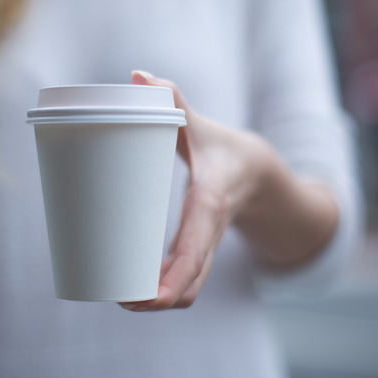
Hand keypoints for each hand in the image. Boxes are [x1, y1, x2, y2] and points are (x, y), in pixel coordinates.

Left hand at [120, 70, 272, 310]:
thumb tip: (137, 76)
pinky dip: (165, 291)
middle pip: (191, 282)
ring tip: (121, 299)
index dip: (172, 278)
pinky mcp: (200, 250)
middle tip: (118, 299)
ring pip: (190, 288)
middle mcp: (211, 231)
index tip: (145, 297)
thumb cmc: (224, 147)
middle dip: (158, 301)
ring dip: (160, 302)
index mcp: (211, 202)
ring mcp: (207, 246)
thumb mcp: (200, 123)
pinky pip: (187, 279)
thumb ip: (172, 98)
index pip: (195, 247)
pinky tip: (136, 290)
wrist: (260, 171)